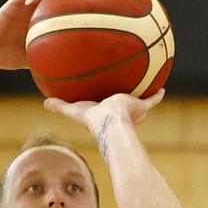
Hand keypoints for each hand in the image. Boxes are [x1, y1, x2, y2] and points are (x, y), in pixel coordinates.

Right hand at [0, 0, 75, 70]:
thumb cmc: (6, 58)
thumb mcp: (30, 60)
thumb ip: (45, 62)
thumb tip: (63, 75)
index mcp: (39, 25)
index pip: (59, 12)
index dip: (72, 6)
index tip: (89, 1)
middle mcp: (33, 15)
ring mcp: (23, 9)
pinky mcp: (11, 7)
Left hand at [44, 89, 165, 133]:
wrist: (109, 120)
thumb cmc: (92, 119)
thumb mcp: (74, 110)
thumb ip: (60, 107)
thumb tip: (45, 102)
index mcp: (106, 114)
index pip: (107, 109)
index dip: (106, 106)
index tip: (107, 101)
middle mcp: (121, 114)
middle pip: (125, 107)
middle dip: (127, 101)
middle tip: (128, 92)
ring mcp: (133, 111)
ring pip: (140, 103)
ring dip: (143, 96)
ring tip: (149, 87)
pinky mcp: (142, 107)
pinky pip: (152, 100)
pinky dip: (157, 95)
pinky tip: (163, 88)